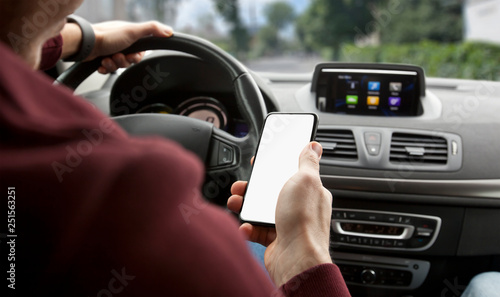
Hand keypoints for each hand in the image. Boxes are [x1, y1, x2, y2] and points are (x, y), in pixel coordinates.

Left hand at [88, 21, 172, 73]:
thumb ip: (152, 30)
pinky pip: (108, 69)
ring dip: (113, 65)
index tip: (131, 55)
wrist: (85, 44)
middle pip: (129, 60)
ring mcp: (110, 50)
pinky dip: (105, 68)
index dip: (136, 57)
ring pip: (118, 66)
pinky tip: (101, 63)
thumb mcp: (133, 31)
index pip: (140, 52)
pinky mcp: (100, 58)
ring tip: (107, 58)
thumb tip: (169, 31)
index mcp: (129, 35)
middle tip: (117, 56)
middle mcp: (120, 42)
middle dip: (123, 61)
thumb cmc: (107, 36)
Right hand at [227, 142, 332, 286]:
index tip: (260, 162)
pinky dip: (249, 227)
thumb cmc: (304, 221)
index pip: (291, 172)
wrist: (296, 259)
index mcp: (310, 190)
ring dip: (246, 205)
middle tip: (241, 185)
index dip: (275, 165)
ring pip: (262, 209)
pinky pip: (257, 229)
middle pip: (272, 190)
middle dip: (253, 187)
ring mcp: (287, 224)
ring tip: (236, 203)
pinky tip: (247, 225)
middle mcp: (300, 207)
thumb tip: (313, 145)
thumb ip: (308, 161)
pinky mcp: (276, 239)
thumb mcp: (306, 180)